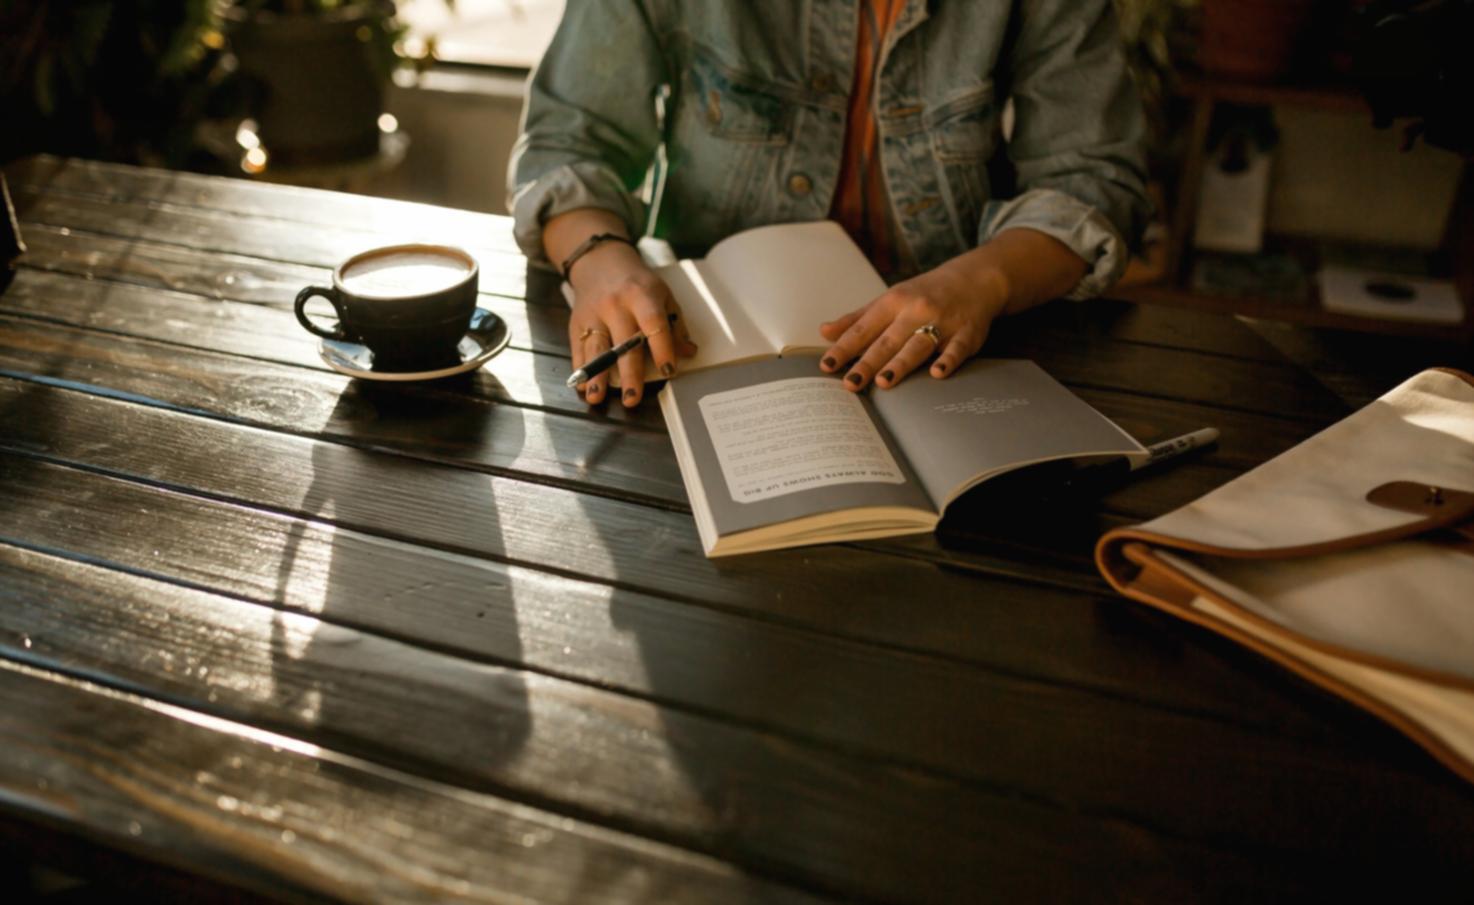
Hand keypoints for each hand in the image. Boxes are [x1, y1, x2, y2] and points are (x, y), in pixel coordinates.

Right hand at [567, 241, 696, 406]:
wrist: (600, 262)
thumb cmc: (637, 283)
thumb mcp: (662, 295)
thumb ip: (675, 324)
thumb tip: (688, 352)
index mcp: (642, 295)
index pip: (654, 324)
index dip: (662, 349)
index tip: (669, 371)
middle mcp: (616, 305)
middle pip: (623, 343)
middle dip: (628, 373)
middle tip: (632, 398)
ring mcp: (594, 314)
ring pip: (596, 348)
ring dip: (596, 375)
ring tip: (597, 397)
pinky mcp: (577, 322)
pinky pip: (578, 349)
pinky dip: (580, 369)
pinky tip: (583, 387)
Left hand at [818, 256, 1008, 390]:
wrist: (974, 279)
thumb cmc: (924, 294)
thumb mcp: (889, 300)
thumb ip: (857, 319)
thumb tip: (824, 332)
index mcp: (893, 302)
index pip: (863, 328)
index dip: (844, 347)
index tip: (827, 365)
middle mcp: (916, 311)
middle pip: (888, 341)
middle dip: (868, 362)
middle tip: (850, 383)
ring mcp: (942, 322)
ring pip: (918, 345)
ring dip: (901, 363)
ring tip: (884, 382)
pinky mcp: (966, 333)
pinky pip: (956, 349)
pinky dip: (948, 360)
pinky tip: (937, 373)